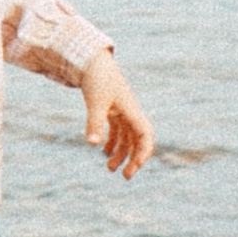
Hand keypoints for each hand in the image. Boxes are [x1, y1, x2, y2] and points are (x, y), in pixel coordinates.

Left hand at [77, 53, 154, 178]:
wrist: (91, 60)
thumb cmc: (96, 79)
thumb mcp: (95, 102)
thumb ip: (94, 123)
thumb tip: (91, 144)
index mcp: (131, 110)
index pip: (146, 135)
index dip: (143, 152)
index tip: (134, 167)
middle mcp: (130, 112)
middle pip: (139, 140)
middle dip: (134, 159)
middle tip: (125, 176)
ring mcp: (122, 110)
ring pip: (127, 137)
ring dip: (121, 153)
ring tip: (109, 168)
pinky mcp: (112, 109)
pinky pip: (118, 130)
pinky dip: (112, 142)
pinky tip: (102, 151)